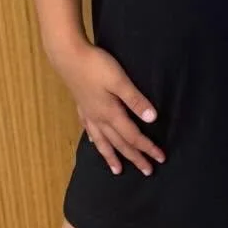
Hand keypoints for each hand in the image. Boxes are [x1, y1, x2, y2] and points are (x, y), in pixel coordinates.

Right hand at [50, 40, 164, 176]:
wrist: (67, 56)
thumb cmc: (96, 65)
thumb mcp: (119, 81)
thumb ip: (135, 100)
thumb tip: (152, 119)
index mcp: (111, 113)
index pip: (133, 136)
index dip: (147, 148)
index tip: (160, 158)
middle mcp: (99, 118)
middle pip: (119, 143)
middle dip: (134, 158)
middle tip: (147, 171)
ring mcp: (88, 114)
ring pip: (102, 141)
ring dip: (111, 156)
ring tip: (117, 171)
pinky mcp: (81, 106)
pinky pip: (89, 130)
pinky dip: (95, 140)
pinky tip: (94, 143)